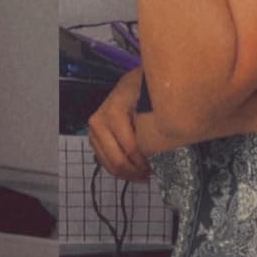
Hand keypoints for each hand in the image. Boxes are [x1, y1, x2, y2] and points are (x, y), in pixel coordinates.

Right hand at [88, 67, 151, 182]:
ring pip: (108, 163)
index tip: (157, 169)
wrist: (135, 80)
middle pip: (117, 160)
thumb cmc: (147, 89)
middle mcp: (98, 122)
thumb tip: (162, 150)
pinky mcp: (94, 135)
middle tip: (150, 175)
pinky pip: (104, 159)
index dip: (145, 164)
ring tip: (143, 175)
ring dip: (127, 173)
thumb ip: (155, 127)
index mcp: (113, 114)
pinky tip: (132, 168)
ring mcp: (94, 129)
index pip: (130, 149)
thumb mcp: (154, 102)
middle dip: (135, 172)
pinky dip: (118, 168)